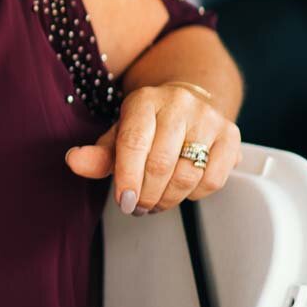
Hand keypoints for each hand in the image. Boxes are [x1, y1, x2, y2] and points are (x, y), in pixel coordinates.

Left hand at [64, 84, 239, 213]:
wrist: (189, 101)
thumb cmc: (149, 123)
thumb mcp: (119, 134)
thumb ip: (98, 154)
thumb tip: (74, 161)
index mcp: (145, 100)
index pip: (134, 143)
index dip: (127, 177)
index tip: (124, 201)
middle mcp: (179, 104)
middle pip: (161, 164)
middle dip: (146, 195)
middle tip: (137, 207)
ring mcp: (208, 119)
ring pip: (187, 175)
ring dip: (168, 199)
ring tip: (155, 202)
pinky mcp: (231, 135)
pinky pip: (212, 180)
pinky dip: (194, 194)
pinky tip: (182, 189)